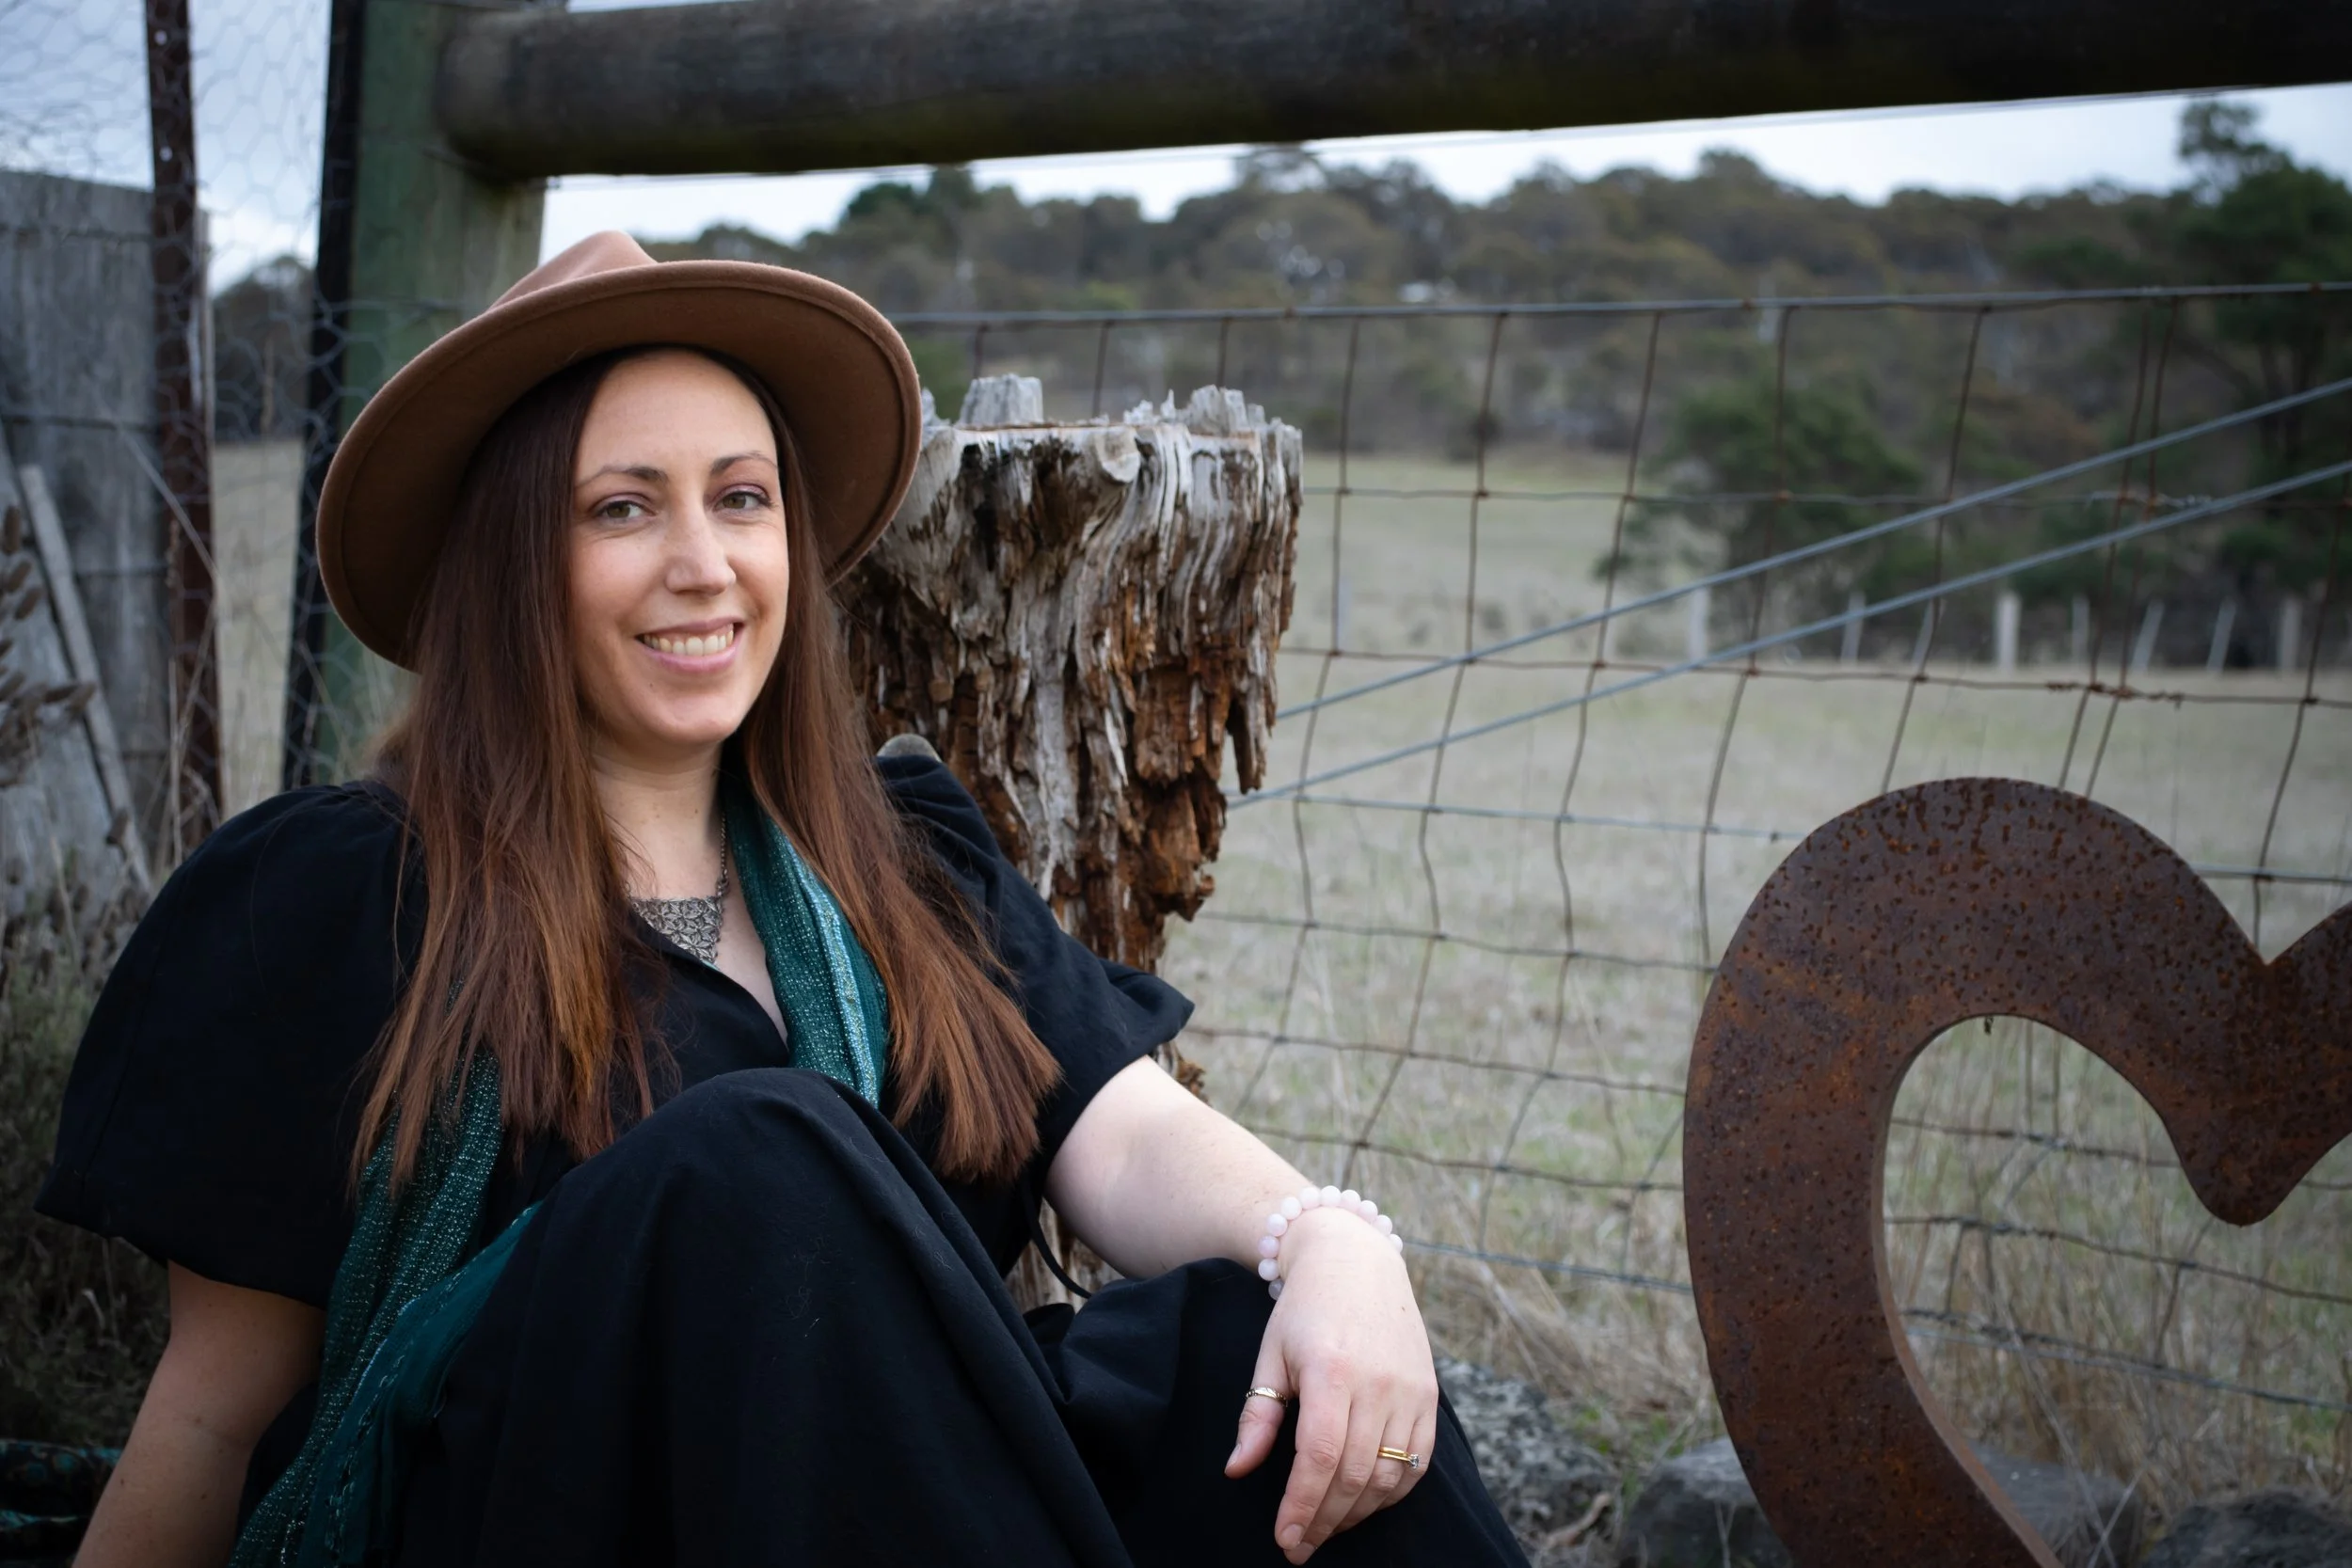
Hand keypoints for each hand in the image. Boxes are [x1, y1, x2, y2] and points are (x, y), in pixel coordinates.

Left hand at [1223, 1206, 1436, 1562]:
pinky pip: (1418, 1461)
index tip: (1284, 1538)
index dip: (1302, 1505)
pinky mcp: (1430, 1395)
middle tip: (1298, 1545)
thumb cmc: (1305, 1309)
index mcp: (1332, 1371)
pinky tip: (1363, 1503)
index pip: (1319, 1457)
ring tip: (1325, 1527)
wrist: (1357, 1261)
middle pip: (1354, 1475)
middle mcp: (1378, 1384)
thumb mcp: (1271, 1355)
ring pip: (1388, 1475)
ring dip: (1356, 1512)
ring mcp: (1410, 1390)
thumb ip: (1258, 1416)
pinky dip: (1392, 1492)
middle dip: (1324, 1520)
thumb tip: (1237, 1469)